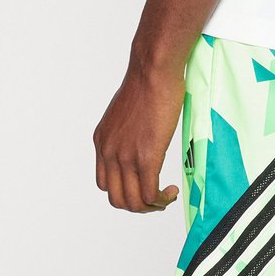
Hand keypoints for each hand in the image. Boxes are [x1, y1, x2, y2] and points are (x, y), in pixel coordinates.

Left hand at [93, 57, 185, 212]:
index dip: (124, 190)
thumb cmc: (147, 81)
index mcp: (102, 141)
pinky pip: (149, 194)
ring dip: (150, 207)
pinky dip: (161, 200)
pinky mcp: (146, 157)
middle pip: (115, 198)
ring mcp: (125, 156)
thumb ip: (127, 130)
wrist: (153, 68)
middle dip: (136, 205)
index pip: (104, 182)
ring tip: (165, 196)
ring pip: (132, 202)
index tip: (143, 185)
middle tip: (156, 197)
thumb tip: (141, 137)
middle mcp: (108, 152)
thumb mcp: (126, 111)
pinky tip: (172, 191)